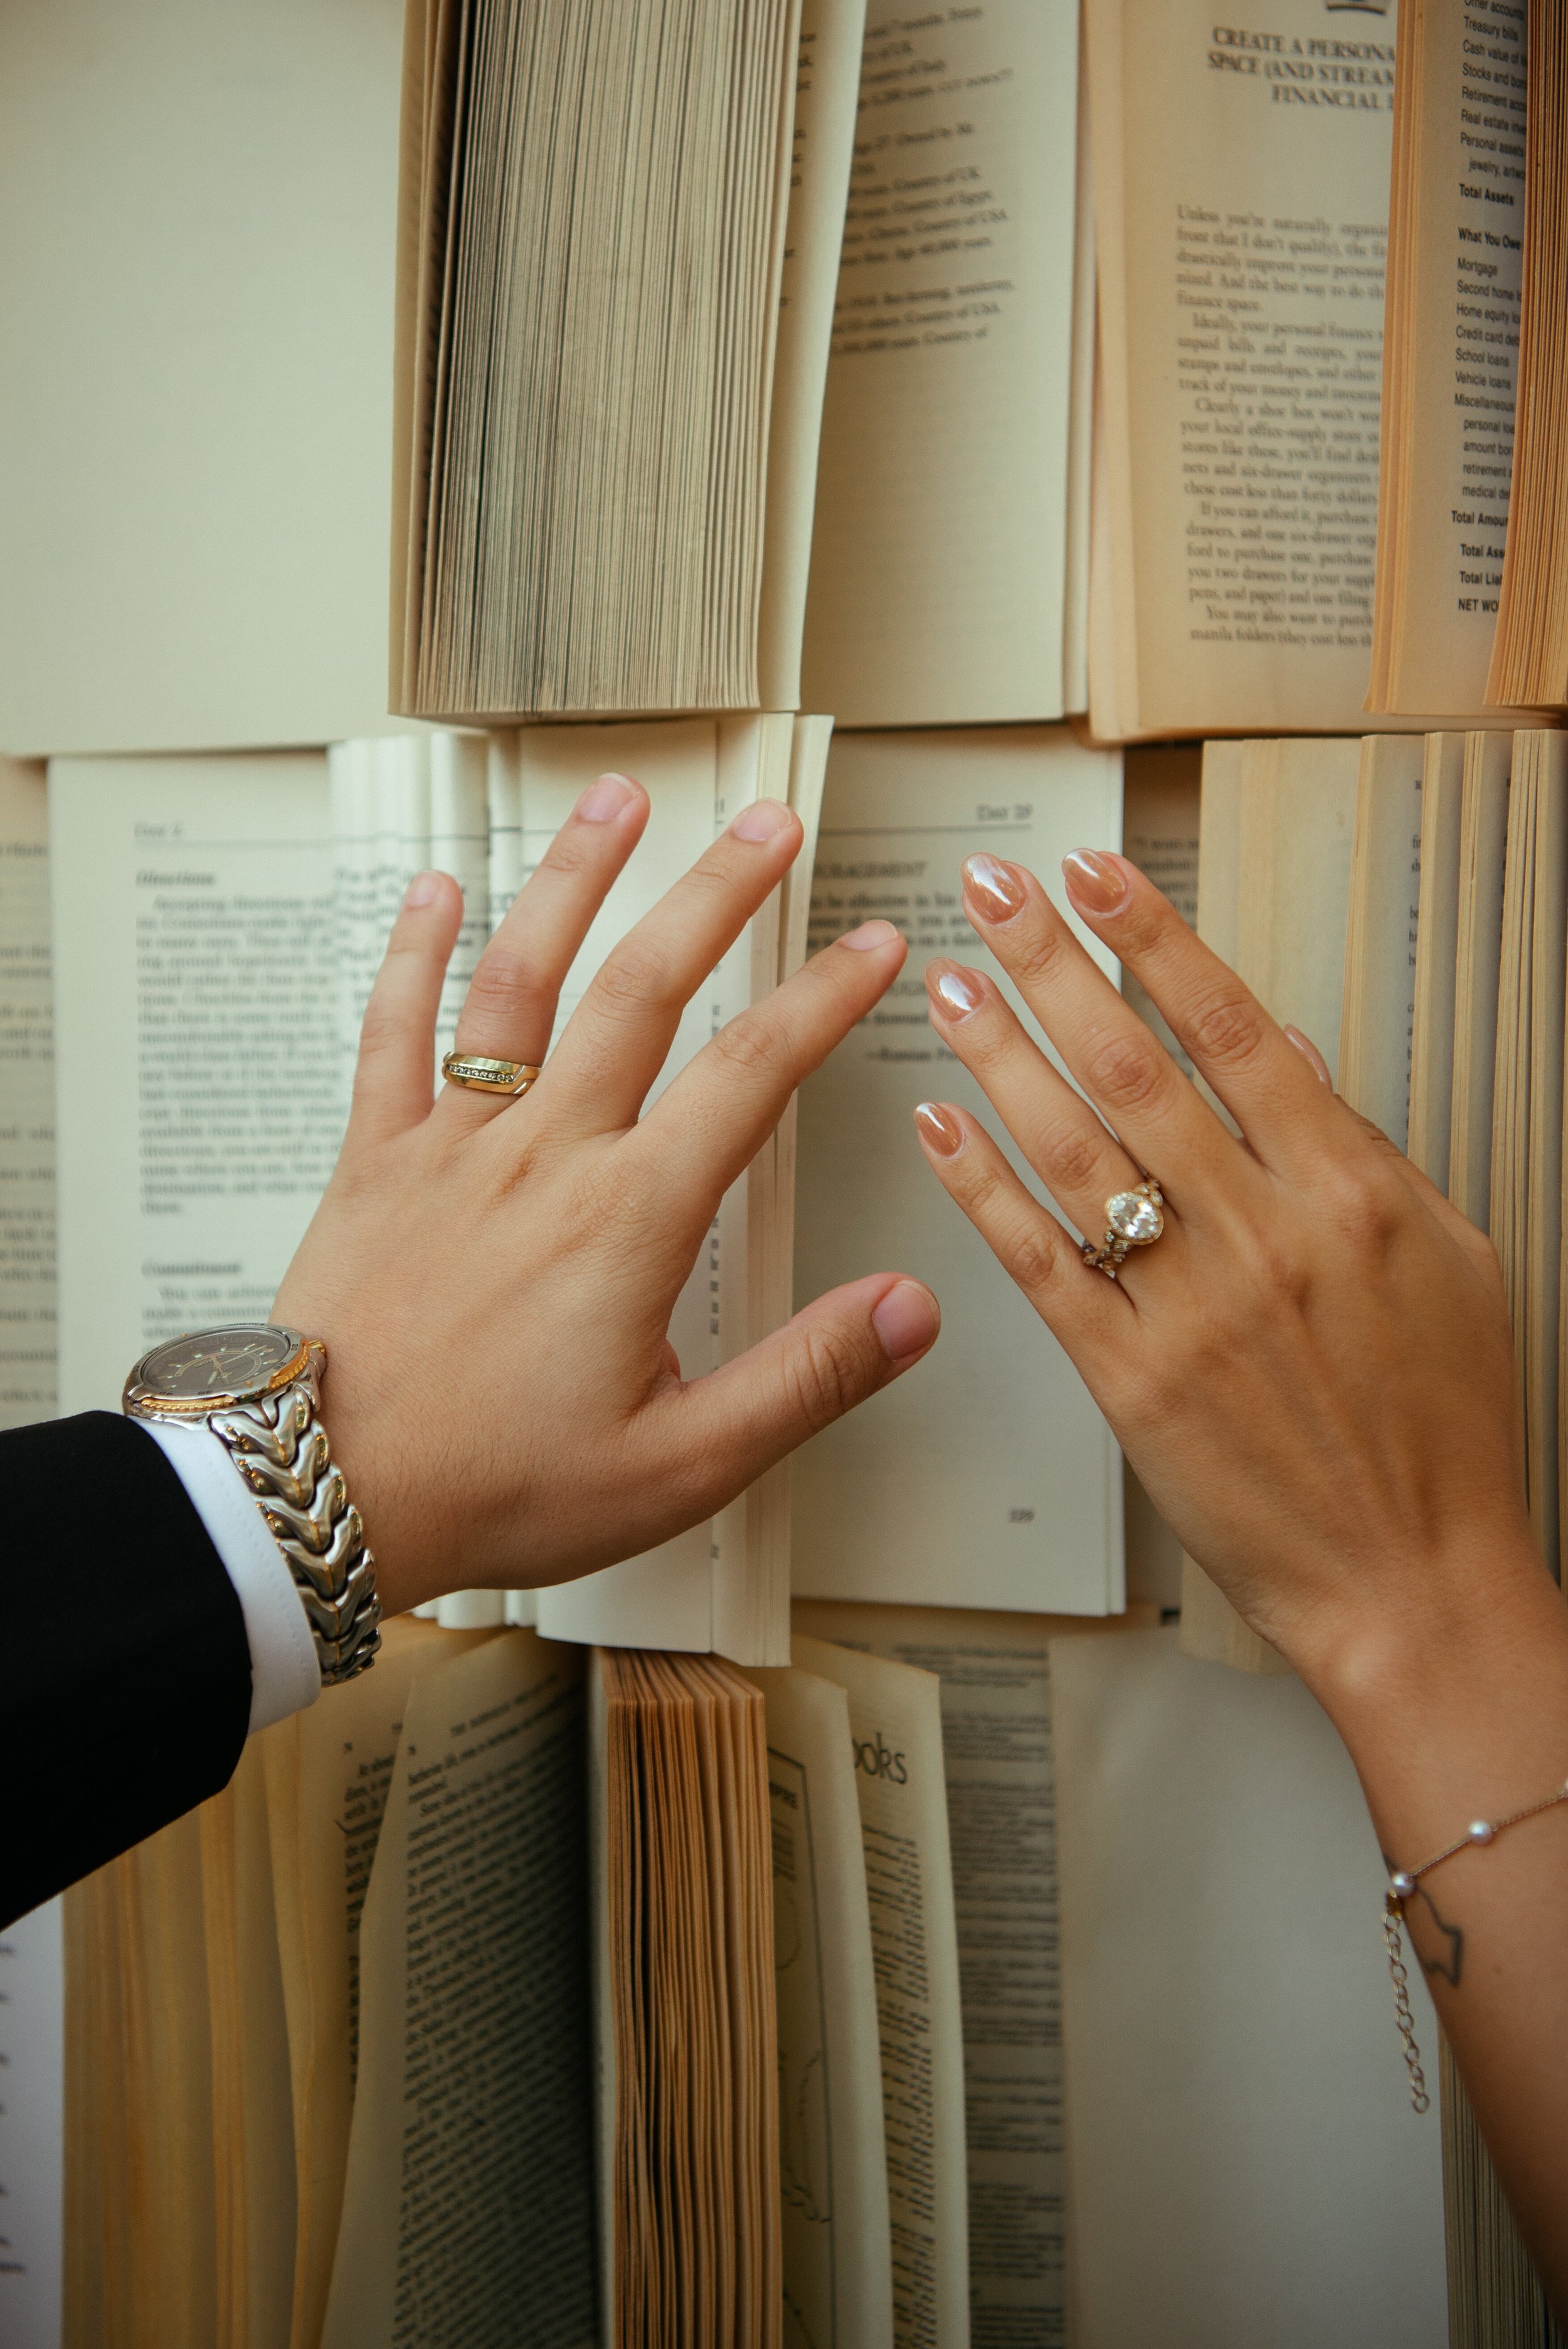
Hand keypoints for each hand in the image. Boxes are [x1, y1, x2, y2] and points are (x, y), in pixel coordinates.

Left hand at [275, 773, 937, 1616]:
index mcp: (628, 1221)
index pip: (751, 1073)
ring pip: (520, 979)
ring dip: (576, 879)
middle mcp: (544, 1157)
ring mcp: (453, 1146)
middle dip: (716, 890)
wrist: (321, 1497)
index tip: (873, 944)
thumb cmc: (490, 1485)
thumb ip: (807, 1378)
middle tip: (767, 821)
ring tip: (620, 800)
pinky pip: (393, 1032)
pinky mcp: (375, 1160)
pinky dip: (413, 952)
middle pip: (645, 987)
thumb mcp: (682, 1464)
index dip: (824, 997)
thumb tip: (909, 1310)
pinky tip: (435, 890)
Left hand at [913, 842, 1567, 2295]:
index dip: (1155, 939)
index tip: (1098, 874)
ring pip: (1074, 1147)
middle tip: (991, 894)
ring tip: (948, 983)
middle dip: (1054, 965)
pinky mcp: (1129, 1379)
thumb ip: (1360, 1151)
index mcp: (1348, 1188)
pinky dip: (983, 1186)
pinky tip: (941, 1124)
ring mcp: (1189, 1306)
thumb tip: (1291, 1057)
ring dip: (1002, 1053)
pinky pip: (1038, 1263)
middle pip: (1136, 1064)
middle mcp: (1263, 1232)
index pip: (1233, 1026)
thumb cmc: (1439, 1428)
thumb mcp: (1447, 1258)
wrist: (1414, 1576)